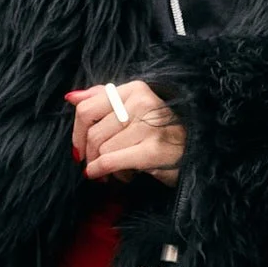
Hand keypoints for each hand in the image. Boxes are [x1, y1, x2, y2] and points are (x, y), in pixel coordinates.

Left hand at [67, 81, 184, 185]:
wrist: (196, 152)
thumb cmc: (161, 132)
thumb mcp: (134, 110)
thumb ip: (103, 100)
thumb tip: (71, 97)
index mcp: (135, 89)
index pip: (87, 108)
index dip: (77, 133)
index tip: (79, 148)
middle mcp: (142, 102)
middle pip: (94, 133)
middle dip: (90, 154)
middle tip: (94, 165)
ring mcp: (149, 125)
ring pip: (102, 149)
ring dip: (104, 165)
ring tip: (118, 169)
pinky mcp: (152, 149)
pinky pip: (110, 161)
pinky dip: (101, 171)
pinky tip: (103, 177)